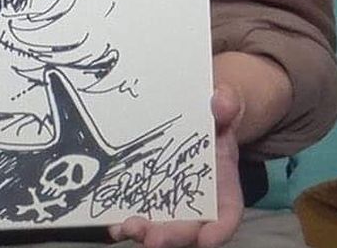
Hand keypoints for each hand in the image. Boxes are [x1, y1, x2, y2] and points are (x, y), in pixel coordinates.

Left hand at [108, 85, 244, 247]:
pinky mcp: (147, 195)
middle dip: (169, 236)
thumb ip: (227, 104)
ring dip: (143, 232)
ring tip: (124, 227)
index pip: (226, 216)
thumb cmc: (213, 118)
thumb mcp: (225, 106)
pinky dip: (123, 219)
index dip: (219, 231)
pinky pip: (137, 211)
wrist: (193, 115)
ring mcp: (170, 201)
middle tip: (151, 238)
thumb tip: (221, 103)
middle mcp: (197, 201)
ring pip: (159, 226)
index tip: (206, 239)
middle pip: (188, 229)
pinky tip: (109, 219)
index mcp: (223, 186)